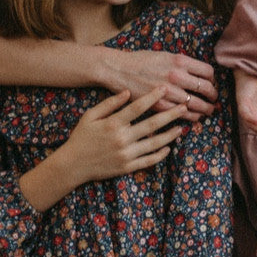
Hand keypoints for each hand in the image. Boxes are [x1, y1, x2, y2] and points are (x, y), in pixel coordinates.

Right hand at [61, 88, 184, 182]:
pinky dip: (160, 155)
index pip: (138, 107)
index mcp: (113, 123)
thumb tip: (127, 92)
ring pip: (154, 143)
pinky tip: (168, 148)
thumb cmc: (81, 137)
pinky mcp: (127, 167)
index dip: (153, 97)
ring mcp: (126, 154)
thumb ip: (109, 104)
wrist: (73, 165)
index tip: (164, 88)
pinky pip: (148, 161)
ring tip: (181, 128)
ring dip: (170, 135)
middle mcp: (122, 138)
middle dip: (170, 114)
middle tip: (184, 107)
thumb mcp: (90, 116)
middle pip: (152, 124)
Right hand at [97, 48, 216, 117]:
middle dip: (213, 96)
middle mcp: (177, 76)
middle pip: (206, 89)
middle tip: (213, 99)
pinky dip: (191, 116)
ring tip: (208, 110)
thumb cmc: (140, 61)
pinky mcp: (160, 105)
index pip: (208, 72)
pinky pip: (182, 114)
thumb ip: (182, 63)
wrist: (118, 70)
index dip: (213, 79)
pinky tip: (193, 116)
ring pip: (197, 104)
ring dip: (205, 109)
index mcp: (179, 61)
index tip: (211, 83)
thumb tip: (199, 73)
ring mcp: (169, 92)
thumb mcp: (164, 55)